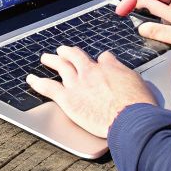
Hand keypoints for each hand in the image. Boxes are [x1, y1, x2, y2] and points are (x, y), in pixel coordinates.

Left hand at [27, 46, 154, 137]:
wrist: (130, 119)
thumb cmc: (139, 106)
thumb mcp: (139, 84)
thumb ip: (127, 77)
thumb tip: (124, 74)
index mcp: (110, 68)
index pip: (103, 59)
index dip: (101, 61)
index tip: (100, 62)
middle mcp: (91, 72)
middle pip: (77, 56)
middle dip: (69, 53)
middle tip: (63, 51)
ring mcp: (77, 84)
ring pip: (60, 66)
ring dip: (52, 60)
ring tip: (46, 57)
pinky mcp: (68, 99)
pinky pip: (48, 87)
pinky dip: (37, 82)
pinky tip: (30, 79)